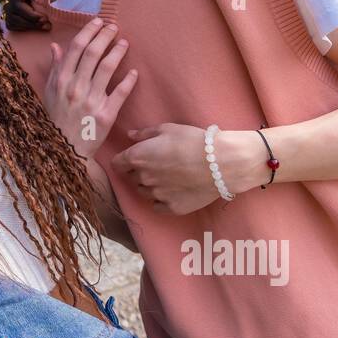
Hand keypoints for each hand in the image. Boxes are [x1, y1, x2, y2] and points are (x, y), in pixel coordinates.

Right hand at [0, 0, 49, 31]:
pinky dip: (23, 27)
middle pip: (13, 16)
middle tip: (47, 25)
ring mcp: (3, 5)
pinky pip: (11, 24)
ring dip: (28, 27)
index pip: (16, 6)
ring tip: (44, 26)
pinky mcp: (6, 11)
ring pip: (11, 23)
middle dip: (31, 23)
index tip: (44, 18)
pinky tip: (36, 26)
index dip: (30, 15)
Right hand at [42, 17, 137, 157]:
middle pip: (93, 53)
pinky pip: (120, 93)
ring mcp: (91, 101)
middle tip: (114, 27)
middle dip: (105, 36)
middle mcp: (75, 88)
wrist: (65, 151)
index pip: (76, 48)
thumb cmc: (56, 120)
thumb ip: (55, 69)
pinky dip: (128, 81)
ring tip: (125, 43)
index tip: (98, 22)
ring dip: (117, 52)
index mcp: (61, 80)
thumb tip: (55, 46)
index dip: (88, 32)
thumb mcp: (50, 93)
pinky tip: (134, 72)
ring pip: (107, 69)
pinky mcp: (106, 115)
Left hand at [111, 124, 261, 214]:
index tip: (133, 158)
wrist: (220, 163)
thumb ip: (145, 133)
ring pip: (144, 192)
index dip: (123, 161)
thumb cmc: (193, 141)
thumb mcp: (168, 129)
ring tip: (168, 177)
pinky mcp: (171, 208)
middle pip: (131, 178)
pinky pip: (158, 206)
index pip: (117, 164)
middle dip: (139, 172)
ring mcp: (156, 195)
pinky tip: (174, 191)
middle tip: (157, 165)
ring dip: (150, 186)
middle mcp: (143, 178)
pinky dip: (162, 200)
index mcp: (138, 157)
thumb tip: (130, 136)